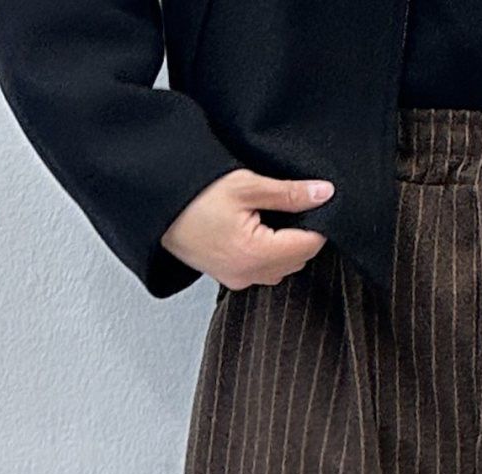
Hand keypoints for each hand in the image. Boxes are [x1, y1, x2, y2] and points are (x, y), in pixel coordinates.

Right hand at [161, 169, 334, 289]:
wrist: (159, 207)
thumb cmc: (194, 195)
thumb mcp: (245, 185)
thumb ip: (289, 193)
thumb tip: (323, 193)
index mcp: (255, 254)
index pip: (308, 246)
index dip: (318, 224)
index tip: (316, 204)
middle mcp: (249, 274)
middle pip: (298, 260)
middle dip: (302, 235)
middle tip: (292, 206)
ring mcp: (239, 280)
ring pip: (283, 269)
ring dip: (287, 246)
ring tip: (271, 217)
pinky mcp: (231, 279)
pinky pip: (264, 272)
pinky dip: (270, 254)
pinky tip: (259, 231)